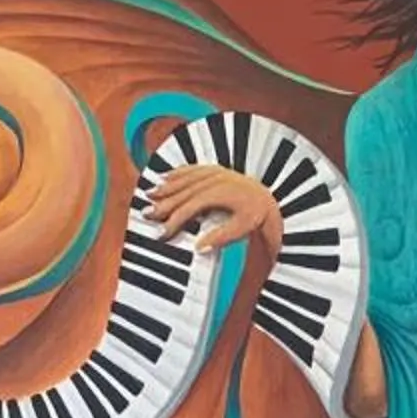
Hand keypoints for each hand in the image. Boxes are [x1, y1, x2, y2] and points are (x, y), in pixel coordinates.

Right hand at [146, 163, 283, 258]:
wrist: (271, 199)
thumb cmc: (258, 215)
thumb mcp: (242, 229)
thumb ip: (220, 238)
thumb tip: (198, 248)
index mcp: (219, 193)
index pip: (190, 208)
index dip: (174, 220)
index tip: (162, 233)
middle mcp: (215, 179)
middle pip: (183, 192)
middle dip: (163, 203)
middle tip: (146, 213)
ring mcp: (215, 172)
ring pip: (185, 179)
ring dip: (166, 186)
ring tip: (149, 194)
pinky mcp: (216, 170)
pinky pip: (192, 169)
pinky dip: (177, 172)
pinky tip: (165, 176)